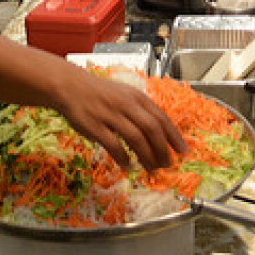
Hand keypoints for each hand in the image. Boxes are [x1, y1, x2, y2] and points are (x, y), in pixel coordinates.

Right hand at [53, 67, 186, 169]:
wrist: (70, 86)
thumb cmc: (100, 93)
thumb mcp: (125, 95)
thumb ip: (140, 111)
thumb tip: (158, 134)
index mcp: (137, 97)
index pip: (162, 118)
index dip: (175, 136)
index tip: (184, 151)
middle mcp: (127, 104)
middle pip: (152, 129)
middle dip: (163, 149)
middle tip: (168, 164)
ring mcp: (111, 115)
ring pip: (136, 138)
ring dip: (147, 156)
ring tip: (152, 169)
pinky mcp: (95, 126)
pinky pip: (113, 145)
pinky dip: (123, 158)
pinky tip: (128, 166)